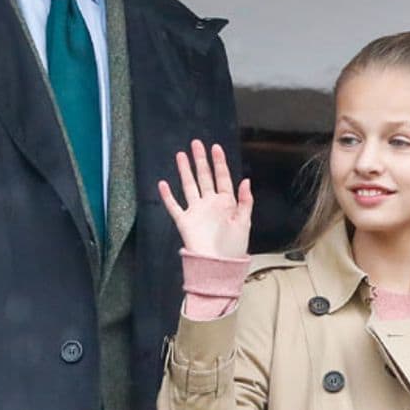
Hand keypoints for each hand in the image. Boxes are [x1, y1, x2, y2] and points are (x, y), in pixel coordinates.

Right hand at [157, 141, 252, 260]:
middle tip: (196, 143)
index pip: (222, 178)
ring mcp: (196, 211)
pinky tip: (163, 184)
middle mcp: (210, 203)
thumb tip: (246, 180)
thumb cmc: (234, 247)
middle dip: (200, 160)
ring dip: (185, 171)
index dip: (219, 163)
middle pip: (204, 177)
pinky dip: (167, 196)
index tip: (215, 147)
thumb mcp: (244, 223)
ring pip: (189, 186)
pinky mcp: (185, 221)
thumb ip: (245, 201)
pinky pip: (174, 206)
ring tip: (180, 155)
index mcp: (226, 203)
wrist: (218, 266)